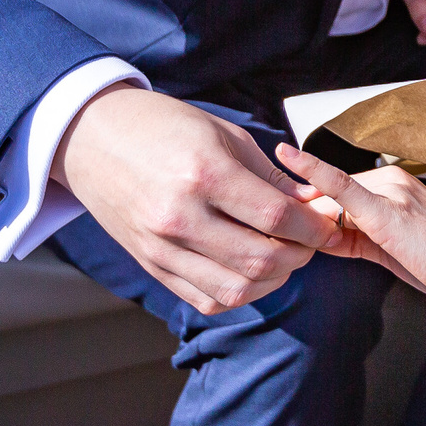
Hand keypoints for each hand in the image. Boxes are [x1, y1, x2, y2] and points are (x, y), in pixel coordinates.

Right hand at [53, 84, 347, 314]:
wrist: (94, 138)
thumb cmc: (166, 126)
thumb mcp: (225, 135)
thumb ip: (271, 177)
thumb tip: (315, 205)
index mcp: (203, 175)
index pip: (275, 218)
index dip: (314, 227)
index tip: (331, 223)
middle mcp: (180, 217)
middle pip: (260, 260)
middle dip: (301, 254)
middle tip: (313, 240)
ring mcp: (161, 248)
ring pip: (236, 289)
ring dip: (273, 279)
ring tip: (285, 255)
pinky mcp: (150, 266)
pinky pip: (205, 299)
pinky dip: (239, 292)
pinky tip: (252, 270)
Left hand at [277, 144, 425, 323]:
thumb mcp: (392, 249)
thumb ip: (356, 238)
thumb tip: (319, 238)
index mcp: (394, 186)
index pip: (338, 194)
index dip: (313, 214)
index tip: (288, 220)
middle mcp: (390, 179)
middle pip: (330, 197)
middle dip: (307, 220)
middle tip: (287, 241)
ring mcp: (390, 190)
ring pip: (331, 199)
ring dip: (309, 221)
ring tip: (296, 241)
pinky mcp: (386, 209)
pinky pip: (342, 186)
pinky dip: (314, 171)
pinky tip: (289, 157)